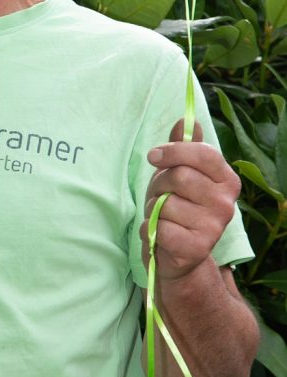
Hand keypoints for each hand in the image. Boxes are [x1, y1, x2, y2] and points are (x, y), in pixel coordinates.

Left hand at [140, 119, 239, 282]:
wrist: (177, 256)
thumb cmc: (177, 209)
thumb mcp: (178, 174)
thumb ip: (183, 148)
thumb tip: (185, 120)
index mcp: (227, 180)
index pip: (203, 153)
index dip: (173, 151)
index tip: (154, 156)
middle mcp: (226, 204)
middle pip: (178, 176)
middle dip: (159, 184)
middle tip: (161, 196)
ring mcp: (214, 227)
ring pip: (165, 203)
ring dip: (153, 209)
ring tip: (162, 218)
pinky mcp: (196, 248)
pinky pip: (158, 226)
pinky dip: (149, 229)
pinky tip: (159, 235)